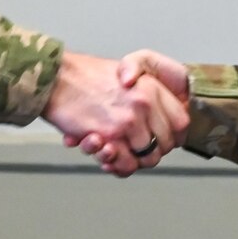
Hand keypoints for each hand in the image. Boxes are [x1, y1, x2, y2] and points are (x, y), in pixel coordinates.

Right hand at [43, 51, 188, 176]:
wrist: (56, 79)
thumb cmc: (86, 77)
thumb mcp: (127, 73)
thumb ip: (148, 95)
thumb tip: (162, 121)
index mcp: (151, 87)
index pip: (181, 122)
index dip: (174, 135)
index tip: (165, 139)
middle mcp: (144, 103)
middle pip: (166, 144)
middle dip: (154, 151)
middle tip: (137, 148)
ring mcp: (127, 121)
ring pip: (147, 157)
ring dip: (135, 160)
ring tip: (119, 151)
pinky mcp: (109, 135)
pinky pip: (126, 164)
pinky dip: (118, 165)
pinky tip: (107, 153)